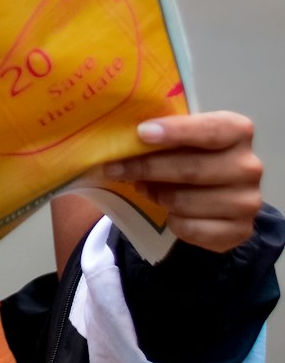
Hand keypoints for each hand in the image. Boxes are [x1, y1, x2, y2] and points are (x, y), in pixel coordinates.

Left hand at [104, 111, 262, 252]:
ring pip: (185, 201)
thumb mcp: (183, 134)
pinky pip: (191, 229)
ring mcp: (247, 202)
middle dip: (146, 168)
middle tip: (114, 167)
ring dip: (155, 195)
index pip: (208, 131)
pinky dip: (171, 220)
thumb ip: (164, 131)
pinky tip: (165, 211)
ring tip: (142, 187)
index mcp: (237, 131)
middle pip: (190, 169)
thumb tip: (121, 135)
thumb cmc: (192, 152)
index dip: (175, 132)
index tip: (141, 133)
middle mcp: (249, 166)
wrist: (217, 191)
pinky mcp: (239, 232)